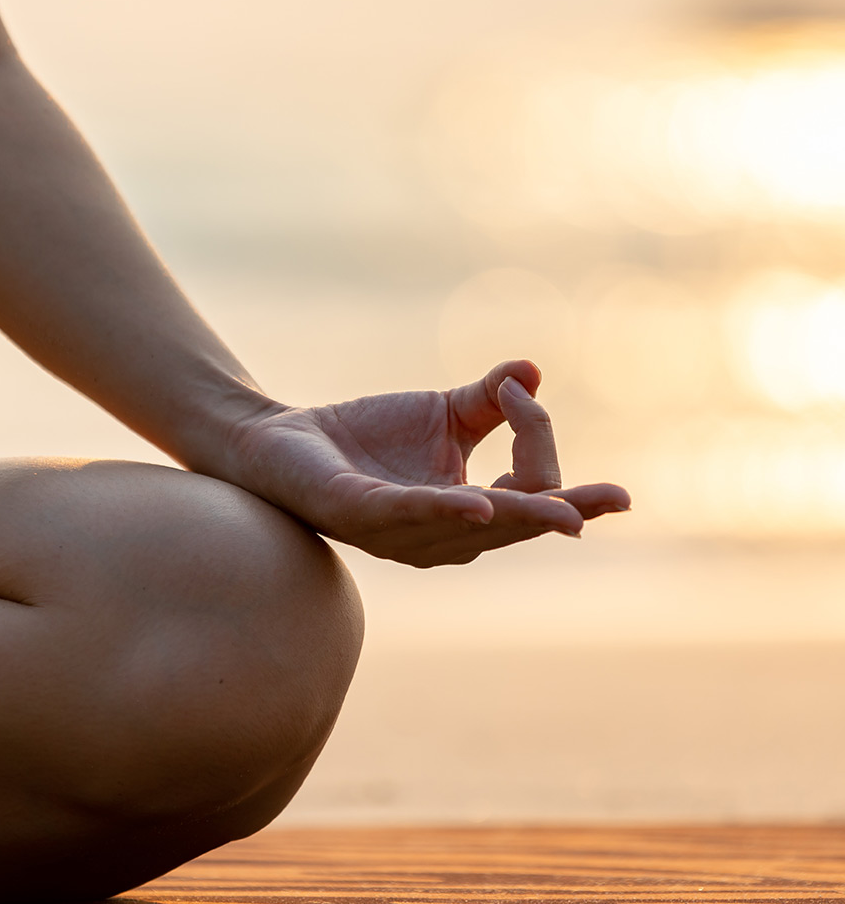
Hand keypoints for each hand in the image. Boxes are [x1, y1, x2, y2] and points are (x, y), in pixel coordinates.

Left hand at [229, 360, 630, 566]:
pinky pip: (412, 514)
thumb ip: (489, 400)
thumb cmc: (365, 436)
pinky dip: (448, 509)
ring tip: (567, 515)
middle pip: (517, 521)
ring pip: (477, 526)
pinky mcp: (362, 513)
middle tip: (619, 498)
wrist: (285, 440)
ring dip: (521, 515)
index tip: (519, 389)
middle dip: (567, 507)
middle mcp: (445, 533)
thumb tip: (534, 370)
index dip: (537, 435)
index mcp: (469, 513)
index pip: (530, 486)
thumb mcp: (440, 413)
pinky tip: (480, 503)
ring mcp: (404, 530)